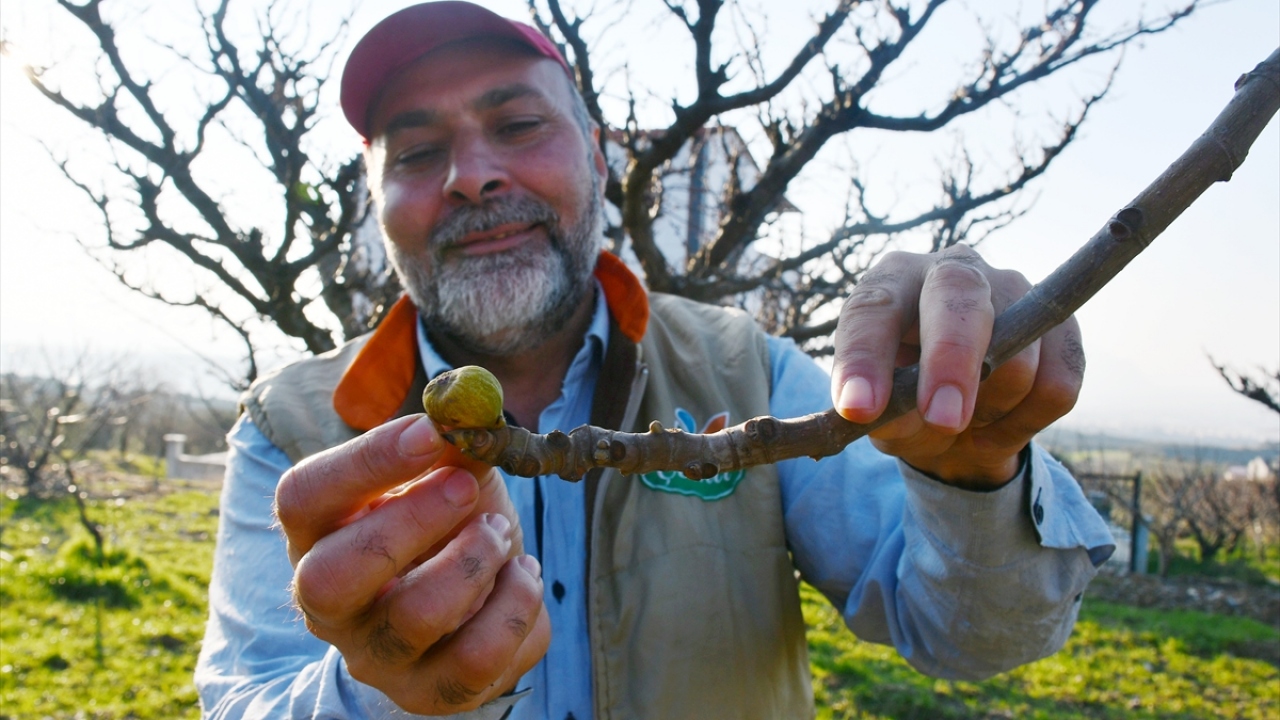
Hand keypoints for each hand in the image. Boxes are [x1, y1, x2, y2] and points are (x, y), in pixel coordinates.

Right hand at [274, 415, 549, 713]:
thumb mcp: (442, 475)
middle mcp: (329, 606)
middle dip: (410, 524)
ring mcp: (378, 657)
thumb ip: (450, 445)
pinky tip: (520, 576)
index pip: (303, 498)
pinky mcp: (432, 693)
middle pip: (332, 578)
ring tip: (502, 532)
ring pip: (415, 618)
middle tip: (465, 488)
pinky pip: (480, 659)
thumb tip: (468, 415)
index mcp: (316, 535)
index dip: (366, 461)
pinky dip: (517, 607)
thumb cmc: (444, 524)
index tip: (430, 432)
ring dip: (476, 561)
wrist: (467, 602)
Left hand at [830, 245, 1083, 487]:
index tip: (859, 408)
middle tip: (943, 420)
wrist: (962, 415)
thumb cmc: (905, 402)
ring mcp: (1013, 288)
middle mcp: (951, 269)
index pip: (872, 308)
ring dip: (988, 412)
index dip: (865, 357)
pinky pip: (1057, 385)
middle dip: (952, 359)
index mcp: (891, 283)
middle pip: (957, 292)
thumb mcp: (883, 417)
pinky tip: (1001, 422)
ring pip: (1017, 358)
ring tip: (966, 423)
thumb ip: (886, 416)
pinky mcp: (1061, 325)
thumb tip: (899, 415)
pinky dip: (1027, 423)